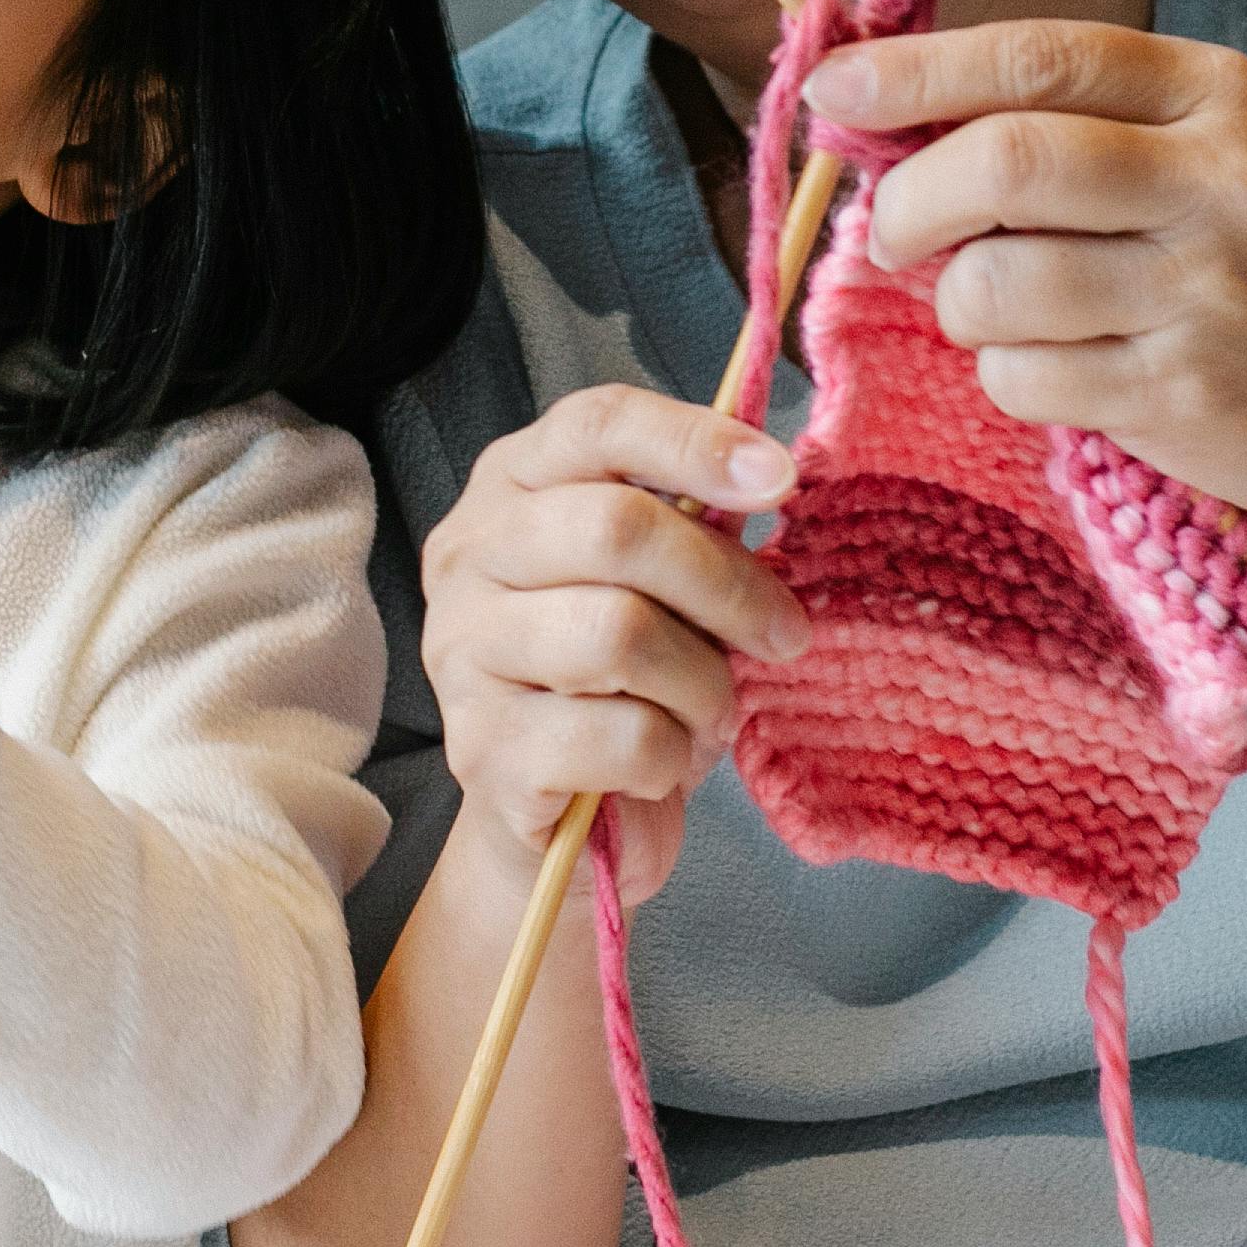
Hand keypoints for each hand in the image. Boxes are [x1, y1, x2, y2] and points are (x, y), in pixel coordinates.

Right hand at [416, 386, 807, 901]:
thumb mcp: (664, 586)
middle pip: (615, 528)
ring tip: (705, 711)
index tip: (781, 479)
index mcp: (512, 487)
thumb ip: (694, 524)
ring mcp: (462, 653)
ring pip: (620, 635)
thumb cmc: (626, 685)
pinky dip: (669, 756)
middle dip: (726, 584)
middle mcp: (470, 558)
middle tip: (784, 634)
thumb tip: (769, 479)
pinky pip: (620, 737)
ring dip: (700, 683)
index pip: (597, 425)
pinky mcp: (482, 749)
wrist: (567, 821)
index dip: (695, 441)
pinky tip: (656, 766)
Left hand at [806, 18, 1246, 540]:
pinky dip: (1010, 378)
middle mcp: (1214, 181)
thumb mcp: (1204, 150)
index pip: (1035, 59)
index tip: (832, 92)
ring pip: (995, 285)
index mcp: (1209, 94)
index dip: (911, 74)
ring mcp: (1203, 292)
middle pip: (1004, 163)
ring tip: (1002, 311)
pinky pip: (1025, 380)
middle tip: (895, 235)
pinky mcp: (1184, 394)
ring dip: (961, 307)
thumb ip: (1070, 121)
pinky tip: (1062, 371)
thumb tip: (884, 114)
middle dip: (910, 204)